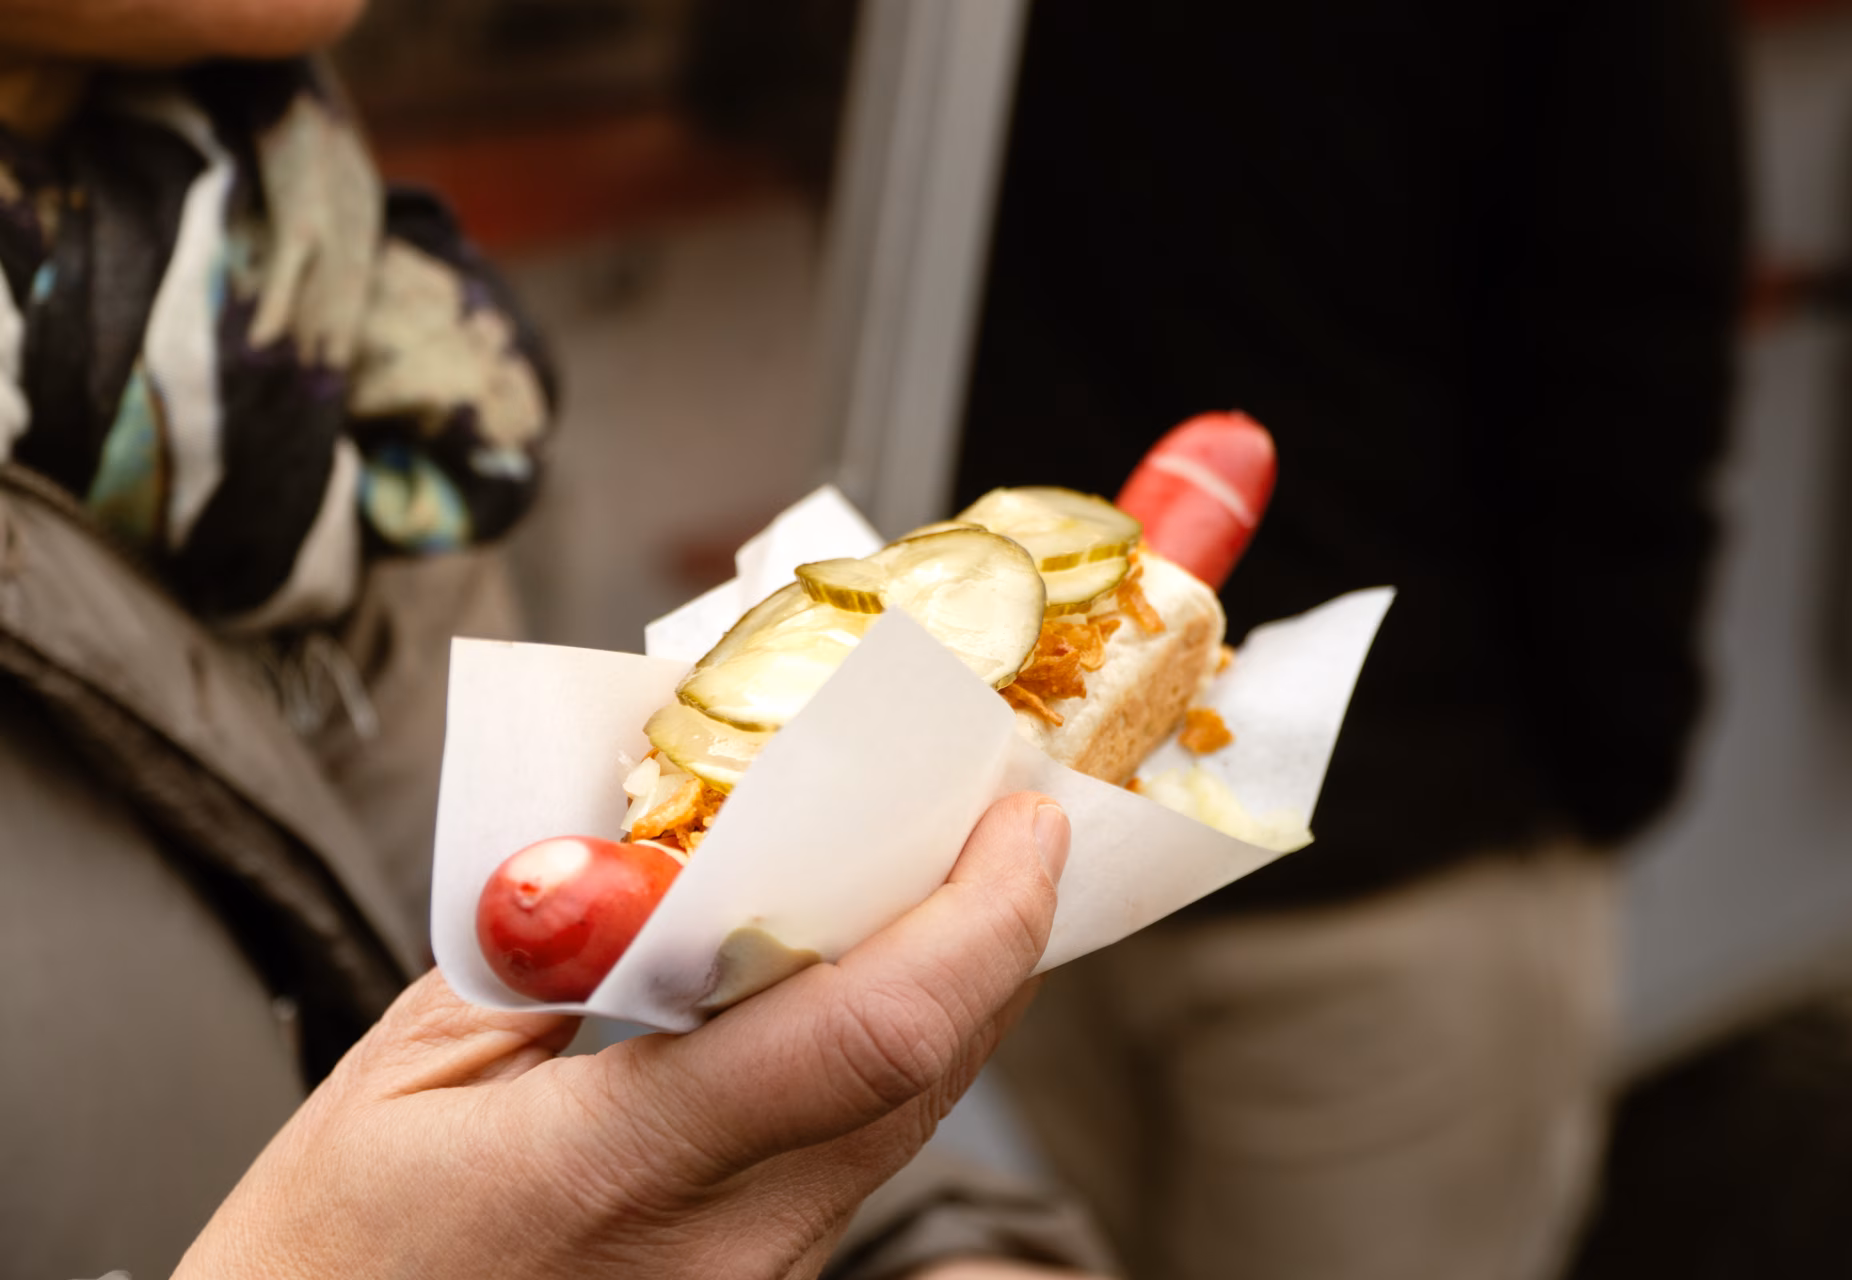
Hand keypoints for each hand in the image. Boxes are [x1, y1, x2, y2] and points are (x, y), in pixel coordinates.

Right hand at [176, 792, 1070, 1279]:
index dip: (980, 914)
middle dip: (992, 927)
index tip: (1021, 816)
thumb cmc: (324, 1264)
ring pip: (909, 1113)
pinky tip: (861, 977)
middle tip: (1001, 814)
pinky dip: (889, 1047)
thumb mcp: (403, 1073)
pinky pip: (861, 1152)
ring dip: (952, 985)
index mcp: (624, 1172)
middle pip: (926, 1067)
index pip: (872, 1031)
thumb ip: (552, 945)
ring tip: (946, 873)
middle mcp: (729, 1246)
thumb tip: (672, 843)